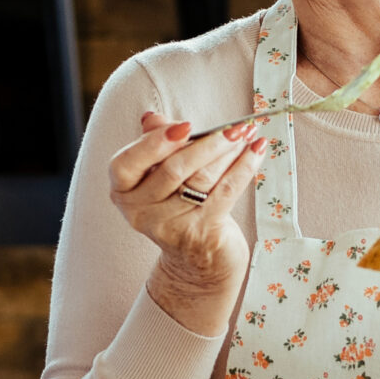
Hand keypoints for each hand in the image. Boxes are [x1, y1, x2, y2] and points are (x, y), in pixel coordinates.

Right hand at [109, 111, 266, 333]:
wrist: (197, 259)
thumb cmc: (177, 203)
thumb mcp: (159, 173)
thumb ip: (154, 143)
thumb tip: (152, 118)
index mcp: (122, 191)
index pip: (126, 163)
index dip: (154, 143)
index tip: (187, 125)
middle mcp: (139, 212)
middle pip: (172, 170)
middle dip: (207, 143)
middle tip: (234, 125)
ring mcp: (169, 227)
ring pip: (201, 180)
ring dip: (229, 152)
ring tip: (247, 133)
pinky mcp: (200, 234)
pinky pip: (225, 193)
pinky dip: (244, 168)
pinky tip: (257, 150)